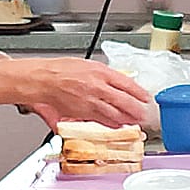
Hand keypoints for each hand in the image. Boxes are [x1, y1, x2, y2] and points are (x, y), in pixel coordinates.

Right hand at [23, 59, 154, 131]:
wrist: (42, 80)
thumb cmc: (60, 70)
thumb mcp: (88, 65)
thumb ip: (104, 75)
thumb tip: (118, 82)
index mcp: (101, 72)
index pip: (127, 84)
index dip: (140, 93)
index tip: (147, 98)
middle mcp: (98, 88)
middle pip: (125, 102)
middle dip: (137, 110)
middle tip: (145, 114)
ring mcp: (91, 102)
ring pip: (116, 114)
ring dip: (128, 119)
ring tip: (136, 121)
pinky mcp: (83, 113)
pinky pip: (102, 120)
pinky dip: (113, 123)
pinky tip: (119, 124)